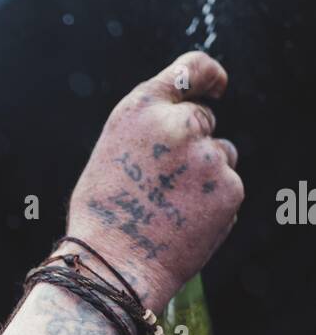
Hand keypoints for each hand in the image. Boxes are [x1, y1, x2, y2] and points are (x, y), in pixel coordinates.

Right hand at [67, 51, 242, 309]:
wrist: (113, 265)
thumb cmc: (103, 215)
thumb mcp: (113, 151)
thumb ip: (150, 128)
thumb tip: (190, 124)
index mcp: (141, 107)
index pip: (191, 69)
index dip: (209, 76)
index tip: (217, 86)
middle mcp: (178, 123)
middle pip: (204, 121)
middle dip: (192, 145)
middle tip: (161, 184)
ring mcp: (208, 156)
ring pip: (221, 156)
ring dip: (204, 175)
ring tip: (168, 208)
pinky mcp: (230, 188)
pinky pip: (228, 189)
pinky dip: (212, 204)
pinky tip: (183, 223)